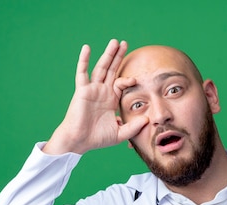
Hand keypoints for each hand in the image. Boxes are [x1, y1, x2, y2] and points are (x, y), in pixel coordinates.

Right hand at [44, 40, 148, 154]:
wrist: (79, 141)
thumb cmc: (96, 138)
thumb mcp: (120, 133)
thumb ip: (133, 127)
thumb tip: (147, 121)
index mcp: (110, 100)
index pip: (120, 83)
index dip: (127, 79)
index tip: (134, 80)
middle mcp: (101, 92)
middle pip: (111, 70)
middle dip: (118, 57)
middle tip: (125, 43)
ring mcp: (92, 89)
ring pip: (101, 68)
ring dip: (108, 54)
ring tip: (114, 42)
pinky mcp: (82, 90)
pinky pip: (82, 72)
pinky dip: (84, 60)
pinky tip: (87, 47)